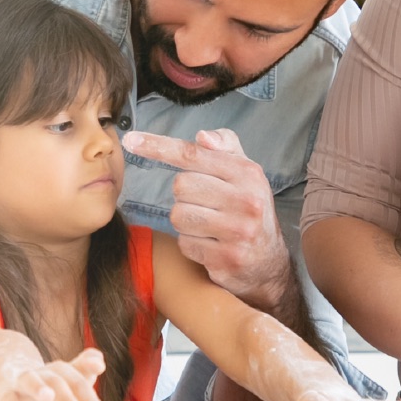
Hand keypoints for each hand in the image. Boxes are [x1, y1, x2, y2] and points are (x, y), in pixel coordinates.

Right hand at [0, 347, 109, 400]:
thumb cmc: (31, 385)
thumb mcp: (56, 381)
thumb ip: (80, 371)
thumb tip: (100, 361)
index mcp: (55, 375)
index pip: (75, 376)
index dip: (87, 370)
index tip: (99, 367)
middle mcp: (39, 376)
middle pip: (57, 380)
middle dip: (70, 398)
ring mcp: (17, 384)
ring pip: (29, 381)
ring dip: (38, 387)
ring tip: (48, 397)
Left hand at [121, 129, 288, 308]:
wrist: (269, 263)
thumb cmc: (248, 210)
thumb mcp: (245, 174)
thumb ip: (224, 147)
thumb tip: (202, 136)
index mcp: (247, 173)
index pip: (193, 154)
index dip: (158, 146)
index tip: (130, 140)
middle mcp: (246, 200)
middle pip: (180, 186)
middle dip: (185, 196)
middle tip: (207, 205)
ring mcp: (238, 231)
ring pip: (179, 216)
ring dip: (186, 222)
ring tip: (209, 226)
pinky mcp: (227, 259)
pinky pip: (185, 244)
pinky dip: (192, 245)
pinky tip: (211, 246)